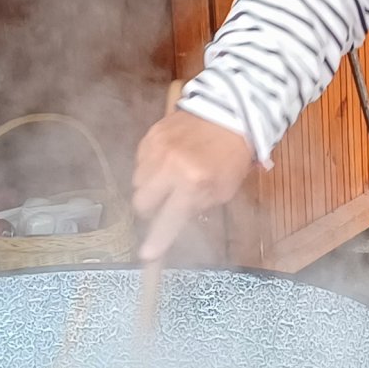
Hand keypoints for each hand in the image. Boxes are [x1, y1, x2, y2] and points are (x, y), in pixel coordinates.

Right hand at [132, 108, 253, 258]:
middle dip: (151, 209)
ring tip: (169, 178)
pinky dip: (150, 167)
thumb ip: (197, 207)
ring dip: (150, 187)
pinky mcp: (150, 135)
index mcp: (193, 183)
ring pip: (137, 182)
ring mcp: (157, 149)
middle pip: (141, 203)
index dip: (157, 240)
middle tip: (165, 204)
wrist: (231, 112)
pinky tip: (168, 161)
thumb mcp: (223, 190)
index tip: (147, 255)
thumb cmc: (231, 156)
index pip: (168, 219)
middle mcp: (170, 166)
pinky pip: (139, 162)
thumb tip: (174, 223)